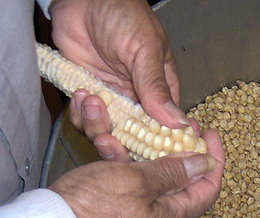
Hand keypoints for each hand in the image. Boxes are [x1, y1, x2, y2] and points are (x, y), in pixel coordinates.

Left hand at [49, 0, 188, 158]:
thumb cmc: (122, 14)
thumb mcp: (145, 50)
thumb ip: (156, 87)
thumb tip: (179, 123)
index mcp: (160, 91)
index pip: (166, 128)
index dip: (159, 146)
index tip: (150, 160)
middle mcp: (137, 101)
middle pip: (133, 139)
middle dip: (120, 143)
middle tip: (108, 138)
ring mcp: (111, 100)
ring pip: (107, 132)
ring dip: (95, 125)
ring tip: (90, 98)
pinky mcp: (88, 97)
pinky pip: (84, 120)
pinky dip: (80, 115)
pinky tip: (80, 94)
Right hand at [49, 130, 224, 217]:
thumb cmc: (98, 205)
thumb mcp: (139, 182)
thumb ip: (174, 171)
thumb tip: (205, 164)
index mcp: (174, 216)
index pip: (208, 187)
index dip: (214, 158)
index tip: (210, 132)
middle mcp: (159, 217)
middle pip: (180, 178)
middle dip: (178, 147)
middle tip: (176, 123)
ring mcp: (136, 211)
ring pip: (148, 173)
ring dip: (142, 146)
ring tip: (135, 121)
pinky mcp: (114, 205)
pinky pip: (126, 178)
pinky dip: (120, 159)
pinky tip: (107, 138)